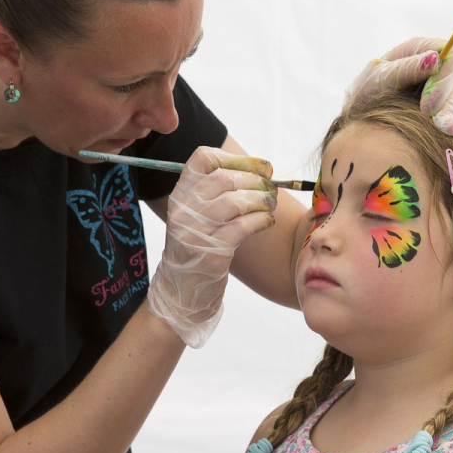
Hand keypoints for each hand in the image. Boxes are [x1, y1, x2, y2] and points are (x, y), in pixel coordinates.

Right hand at [148, 147, 276, 347]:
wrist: (181, 294)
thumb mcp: (197, 217)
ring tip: (270, 206)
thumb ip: (217, 194)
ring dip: (261, 201)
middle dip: (256, 180)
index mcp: (180, 195)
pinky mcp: (210, 252)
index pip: (203, 158)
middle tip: (271, 189)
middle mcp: (183, 210)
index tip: (260, 167)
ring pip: (235, 201)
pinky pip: (242, 226)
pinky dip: (261, 221)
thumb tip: (262, 171)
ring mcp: (194, 231)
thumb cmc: (197, 251)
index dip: (237, 159)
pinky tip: (266, 223)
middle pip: (225, 178)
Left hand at [344, 37, 452, 135]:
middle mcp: (441, 63)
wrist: (363, 114)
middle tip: (448, 129)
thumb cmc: (368, 92)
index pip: (451, 56)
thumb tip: (434, 58)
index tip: (428, 109)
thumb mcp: (380, 79)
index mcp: (423, 48)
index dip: (444, 82)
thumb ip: (406, 69)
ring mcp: (450, 82)